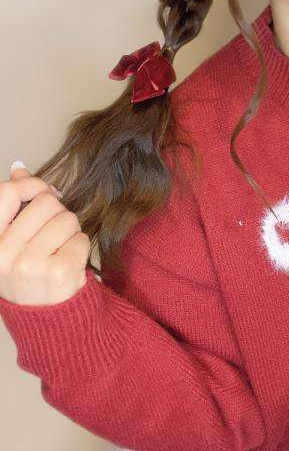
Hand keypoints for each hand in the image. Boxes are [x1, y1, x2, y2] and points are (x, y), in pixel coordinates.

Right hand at [0, 163, 90, 305]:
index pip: (7, 193)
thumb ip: (15, 204)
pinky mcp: (58, 273)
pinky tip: (68, 264)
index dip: (32, 185)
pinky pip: (81, 238)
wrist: (47, 319)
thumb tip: (19, 167)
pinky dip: (81, 248)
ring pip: (67, 219)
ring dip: (70, 232)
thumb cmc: (30, 272)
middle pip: (46, 202)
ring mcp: (29, 265)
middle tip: (52, 237)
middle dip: (57, 213)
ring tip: (58, 252)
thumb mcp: (12, 240)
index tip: (45, 193)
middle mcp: (2, 254)